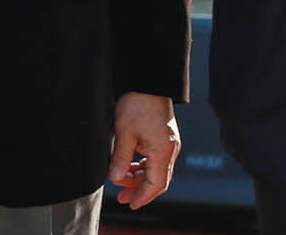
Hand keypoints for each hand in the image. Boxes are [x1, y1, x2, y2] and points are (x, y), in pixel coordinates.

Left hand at [108, 92, 179, 209]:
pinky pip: (156, 160)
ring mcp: (169, 144)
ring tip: (122, 181)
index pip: (156, 184)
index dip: (142, 196)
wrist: (148, 82)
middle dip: (140, 190)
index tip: (130, 203)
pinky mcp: (165, 138)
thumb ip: (121, 158)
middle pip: (158, 180)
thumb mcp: (124, 133)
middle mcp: (170, 150)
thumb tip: (115, 178)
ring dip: (140, 178)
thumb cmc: (138, 104)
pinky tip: (130, 166)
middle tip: (122, 197)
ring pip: (156, 170)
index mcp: (163, 151)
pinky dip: (143, 166)